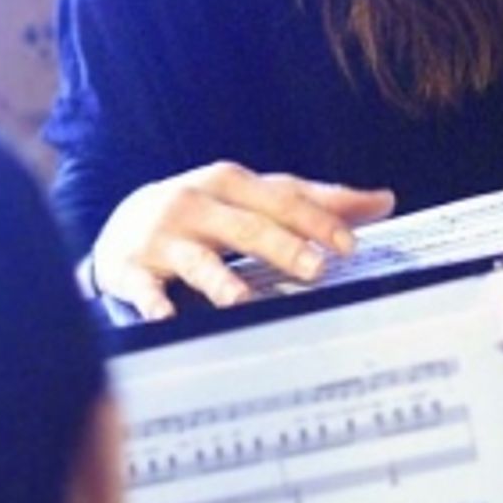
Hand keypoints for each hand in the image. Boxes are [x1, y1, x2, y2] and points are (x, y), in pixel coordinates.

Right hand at [92, 162, 395, 320]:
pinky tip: (166, 318)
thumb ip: (313, 202)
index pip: (282, 199)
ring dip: (220, 279)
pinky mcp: (130, 269)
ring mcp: (163, 237)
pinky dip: (154, 303)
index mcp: (232, 184)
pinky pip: (144, 289)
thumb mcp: (252, 199)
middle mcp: (197, 203)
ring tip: (241, 299)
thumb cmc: (201, 212)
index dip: (317, 220)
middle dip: (282, 247)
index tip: (350, 245)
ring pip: (198, 259)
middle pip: (247, 226)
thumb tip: (383, 200)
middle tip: (316, 269)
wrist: (118, 226)